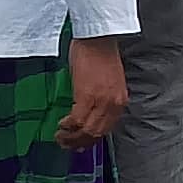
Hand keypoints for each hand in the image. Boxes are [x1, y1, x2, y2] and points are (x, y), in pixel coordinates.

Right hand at [56, 34, 128, 148]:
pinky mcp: (87, 96)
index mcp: (120, 100)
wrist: (97, 37)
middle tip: (68, 144)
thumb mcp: (108, 80)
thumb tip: (90, 109)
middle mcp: (113, 104)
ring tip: (61, 138)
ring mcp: (101, 101)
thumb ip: (103, 97)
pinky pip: (77, 119)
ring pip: (87, 130)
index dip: (93, 138)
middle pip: (97, 133)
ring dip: (72, 137)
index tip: (83, 143)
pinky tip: (61, 125)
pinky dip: (68, 126)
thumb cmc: (100, 53)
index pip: (108, 128)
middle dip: (81, 142)